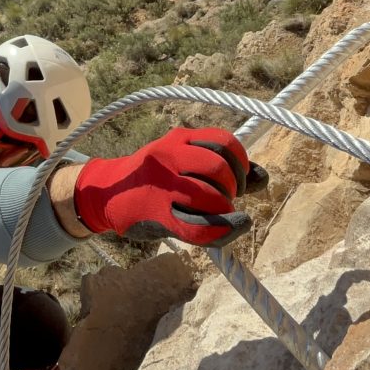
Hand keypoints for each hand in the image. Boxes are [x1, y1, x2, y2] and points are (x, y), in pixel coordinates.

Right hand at [73, 126, 267, 248]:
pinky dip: (222, 231)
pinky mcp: (156, 213)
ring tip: (219, 213)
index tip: (236, 179)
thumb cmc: (154, 179)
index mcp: (178, 138)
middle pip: (219, 167)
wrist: (106, 193)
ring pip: (210, 197)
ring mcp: (161, 184)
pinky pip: (198, 228)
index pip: (224, 141)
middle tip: (227, 198)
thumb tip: (264, 177)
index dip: (241, 162)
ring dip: (225, 209)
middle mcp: (168, 155)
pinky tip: (230, 228)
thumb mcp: (184, 161)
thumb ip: (221, 166)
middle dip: (234, 186)